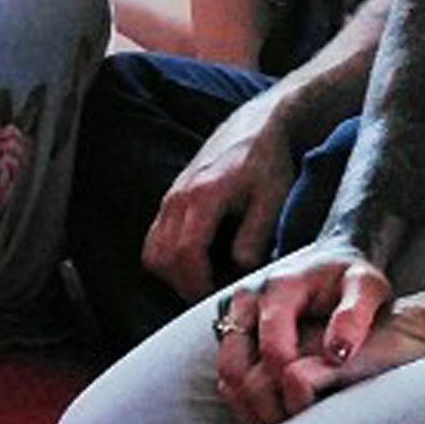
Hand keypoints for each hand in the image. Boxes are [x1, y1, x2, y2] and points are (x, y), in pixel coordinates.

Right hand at [145, 101, 295, 303]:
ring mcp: (171, 196)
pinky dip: (167, 256)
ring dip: (171, 272)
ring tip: (200, 281)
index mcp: (204, 195)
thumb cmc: (268, 162)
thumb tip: (240, 268)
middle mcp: (179, 196)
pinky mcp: (171, 197)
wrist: (257, 126)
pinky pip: (155, 236)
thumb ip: (255, 234)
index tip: (212, 297)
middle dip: (180, 283)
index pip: (185, 252)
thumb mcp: (272, 199)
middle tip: (206, 296)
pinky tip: (195, 261)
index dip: (196, 282)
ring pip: (152, 248)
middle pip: (160, 255)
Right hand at [211, 242, 398, 423]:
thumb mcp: (367, 287)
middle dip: (262, 403)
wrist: (330, 259)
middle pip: (236, 364)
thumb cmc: (351, 278)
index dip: (288, 382)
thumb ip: (355, 315)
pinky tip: (271, 416)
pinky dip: (243, 399)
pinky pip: (226, 373)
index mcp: (281, 286)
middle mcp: (248, 298)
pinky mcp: (230, 329)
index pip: (272, 345)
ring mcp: (233, 314)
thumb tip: (337, 355)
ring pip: (225, 373)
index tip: (311, 408)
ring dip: (248, 406)